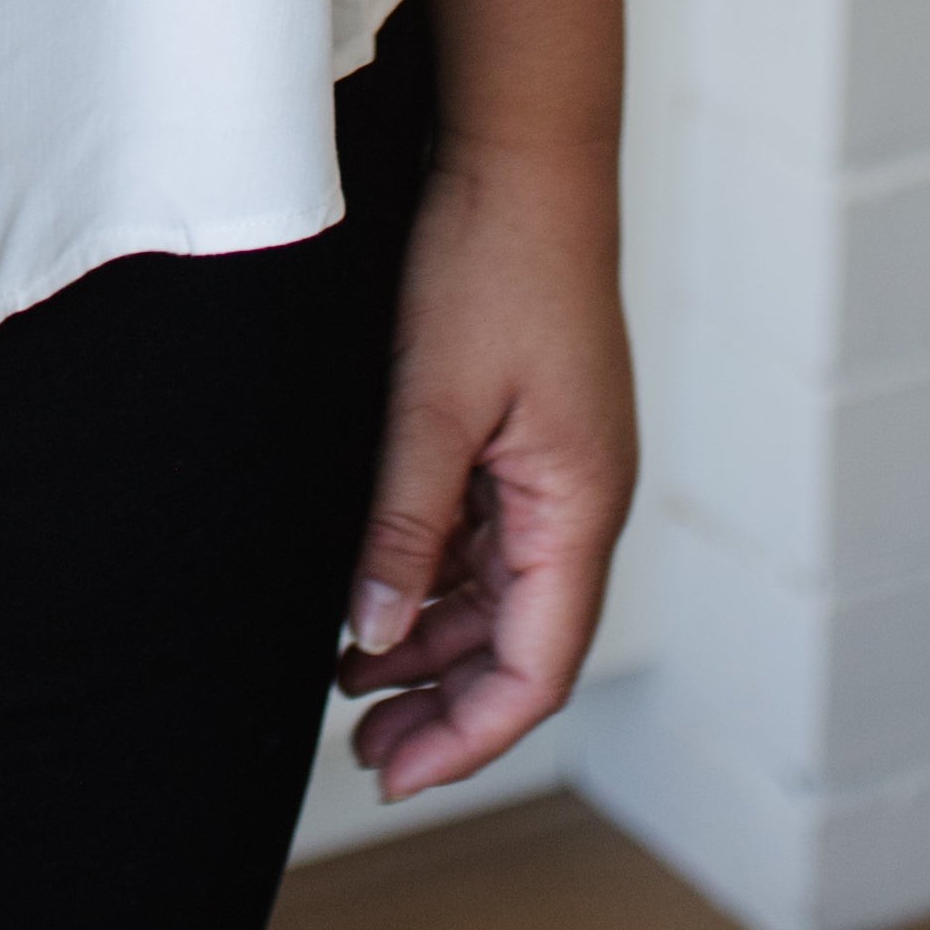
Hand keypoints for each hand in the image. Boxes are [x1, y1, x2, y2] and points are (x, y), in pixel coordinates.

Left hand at [340, 135, 636, 798]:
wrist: (524, 156)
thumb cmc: (490, 265)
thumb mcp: (430, 402)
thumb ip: (404, 523)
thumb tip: (371, 631)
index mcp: (579, 508)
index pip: (535, 667)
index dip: (468, 734)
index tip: (395, 774)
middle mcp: (580, 501)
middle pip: (518, 643)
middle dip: (444, 706)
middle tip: (362, 753)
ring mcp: (557, 468)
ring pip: (498, 593)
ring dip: (431, 643)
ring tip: (349, 683)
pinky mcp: (528, 433)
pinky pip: (485, 535)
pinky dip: (432, 575)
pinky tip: (371, 593)